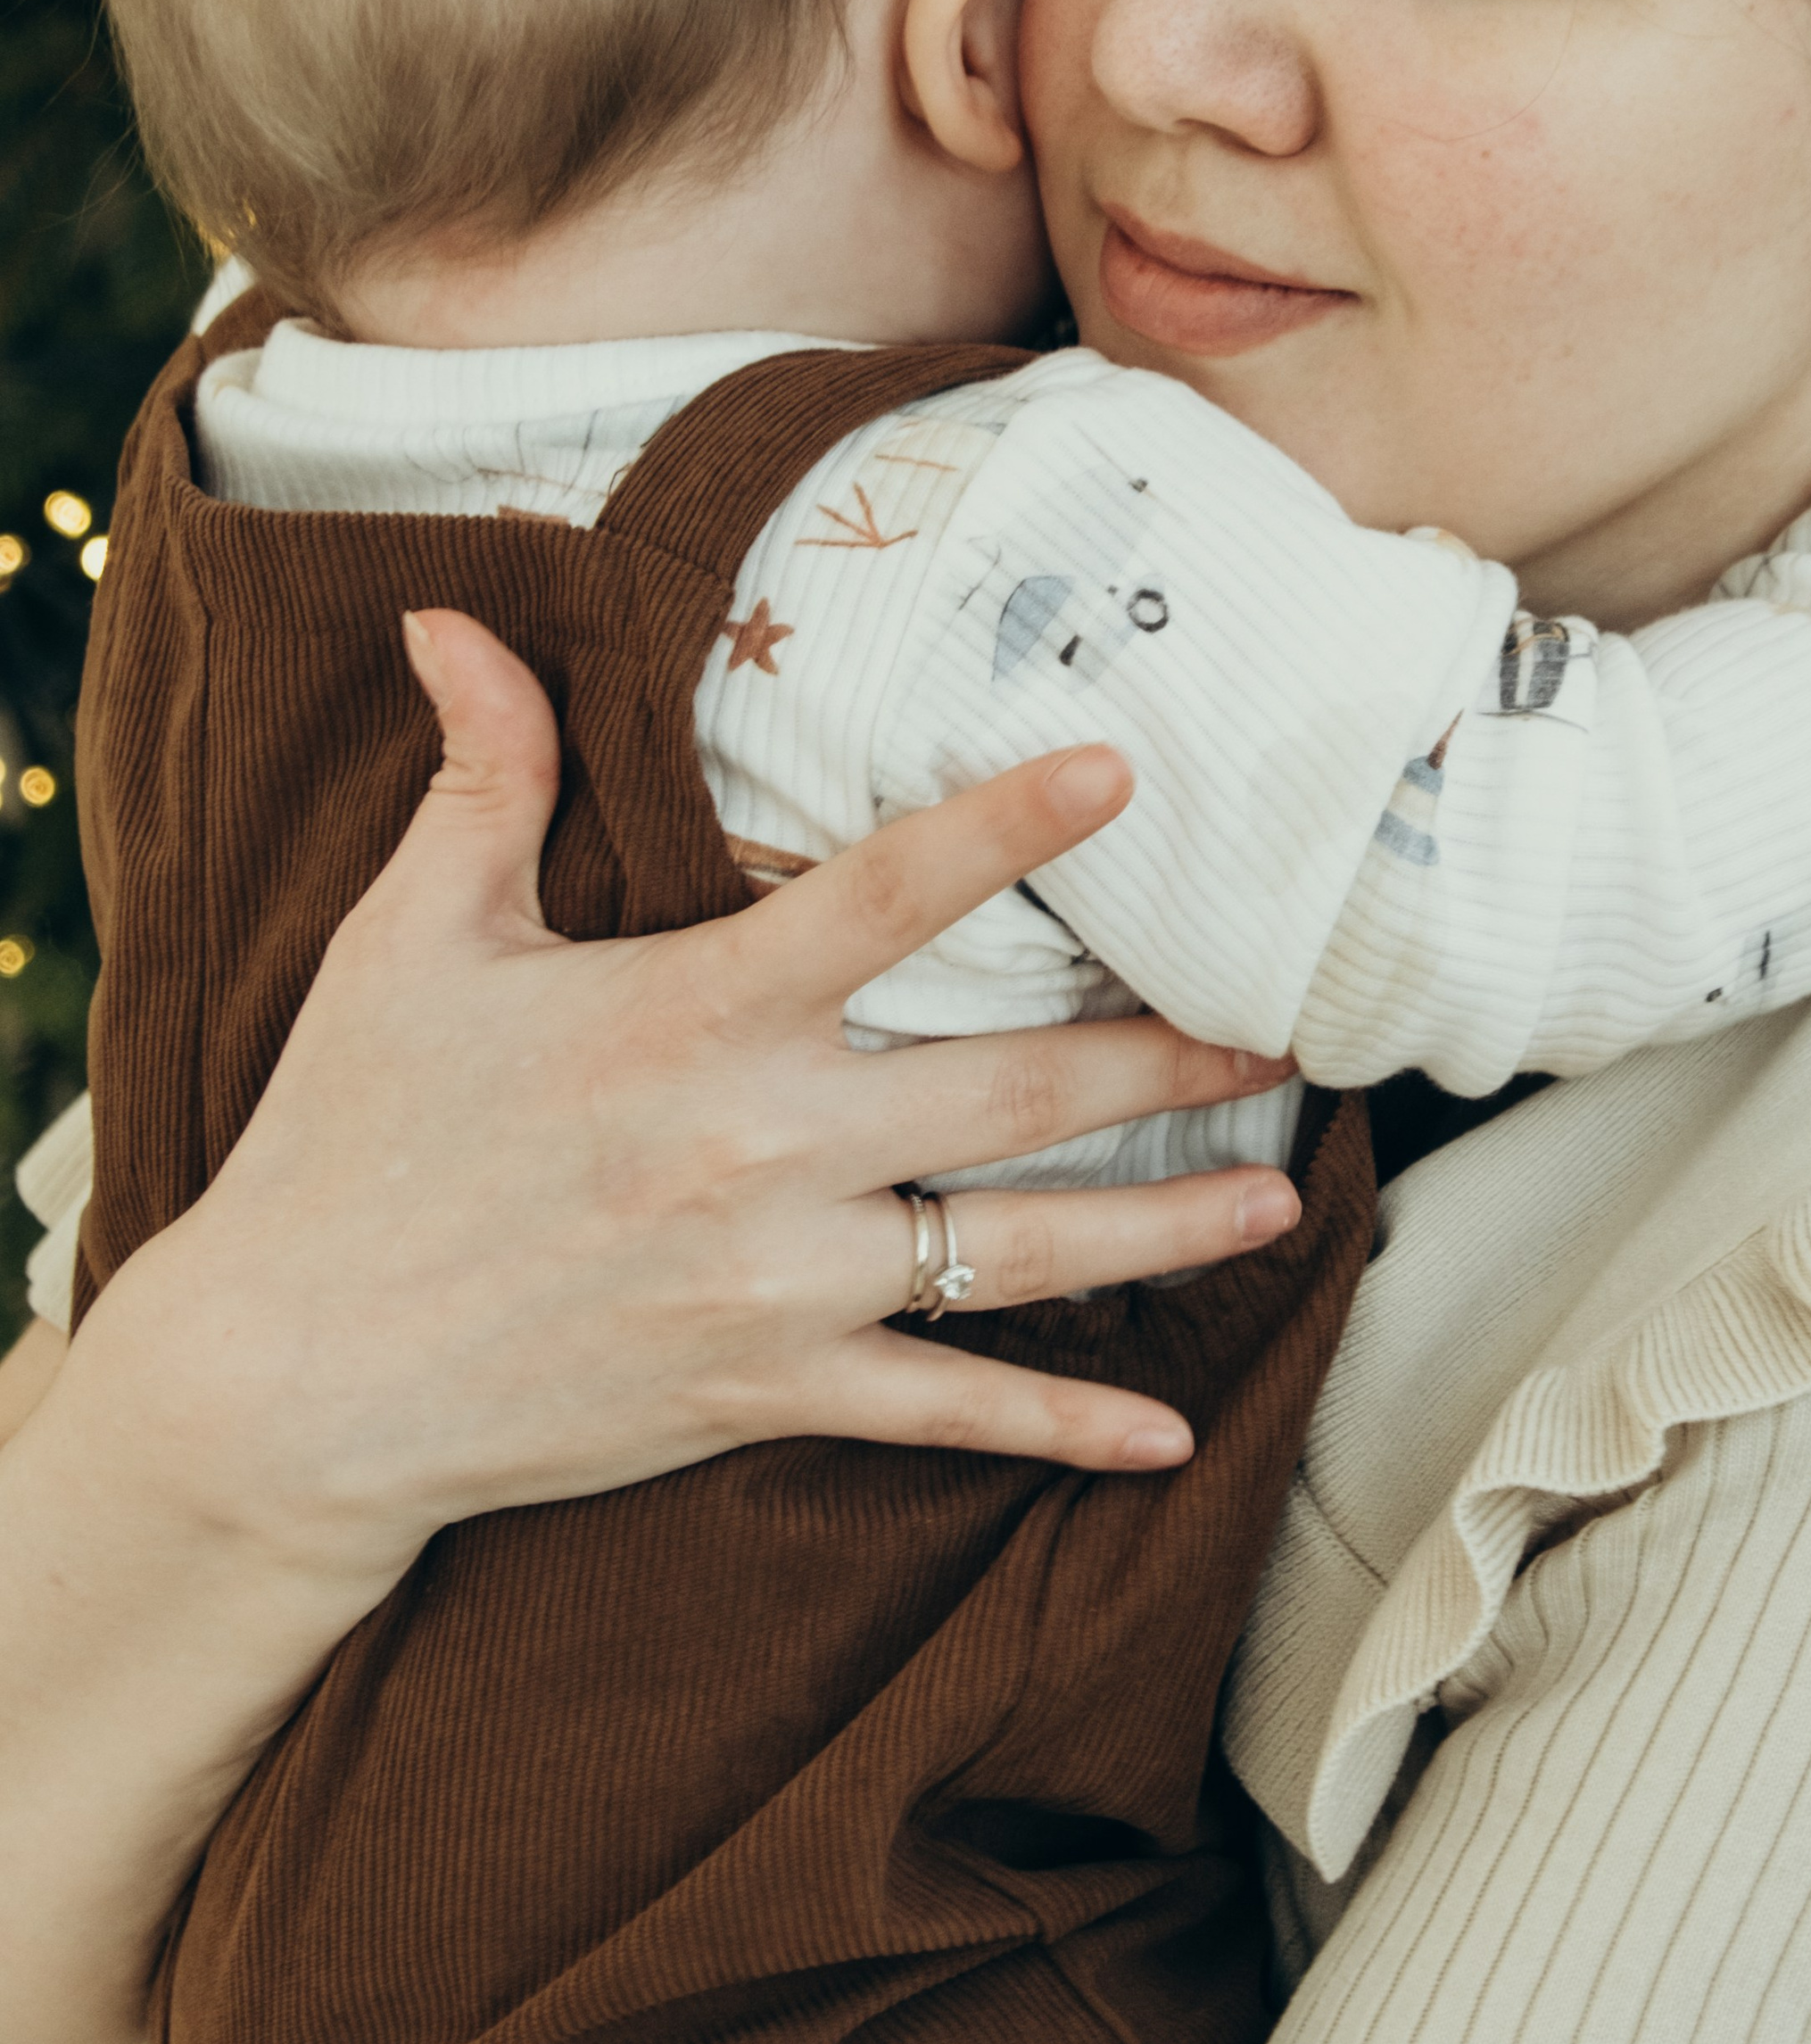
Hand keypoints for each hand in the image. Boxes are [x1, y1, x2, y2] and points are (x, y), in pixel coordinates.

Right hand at [80, 608, 1300, 1592]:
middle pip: (1006, 1089)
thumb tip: (456, 609)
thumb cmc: (351, 1141)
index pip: (876, 900)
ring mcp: (772, 1284)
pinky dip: (1057, 1427)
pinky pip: (941, 1413)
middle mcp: (756, 1147)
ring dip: (1161, 1228)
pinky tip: (1167, 1434)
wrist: (287, 1383)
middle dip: (1162, 1056)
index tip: (1123, 772)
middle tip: (1291, 1022)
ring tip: (1281, 1196)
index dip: (1003, 829)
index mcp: (687, 1015)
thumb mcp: (413, 938)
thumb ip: (482, 774)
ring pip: (1011, 1253)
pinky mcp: (761, 1393)